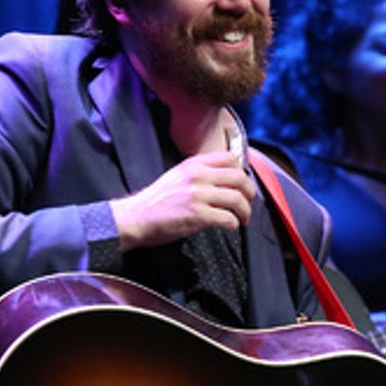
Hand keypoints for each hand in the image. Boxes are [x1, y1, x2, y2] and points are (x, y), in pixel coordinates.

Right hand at [110, 150, 255, 250]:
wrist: (136, 217)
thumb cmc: (156, 201)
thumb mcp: (178, 176)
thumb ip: (199, 174)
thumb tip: (224, 179)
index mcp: (194, 164)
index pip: (230, 158)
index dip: (242, 172)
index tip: (242, 184)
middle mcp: (197, 176)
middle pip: (239, 178)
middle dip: (250, 193)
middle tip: (248, 204)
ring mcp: (198, 195)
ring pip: (237, 199)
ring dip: (245, 211)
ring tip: (242, 219)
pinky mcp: (197, 215)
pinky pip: (227, 218)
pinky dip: (233, 224)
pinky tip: (230, 226)